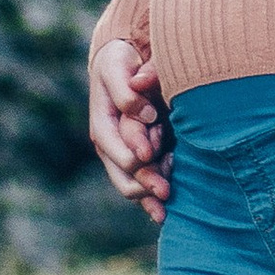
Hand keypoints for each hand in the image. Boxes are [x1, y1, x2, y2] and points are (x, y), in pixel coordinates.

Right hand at [88, 28, 172, 213]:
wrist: (122, 66)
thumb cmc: (120, 64)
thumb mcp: (118, 67)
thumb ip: (127, 90)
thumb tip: (144, 113)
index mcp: (103, 125)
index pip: (116, 147)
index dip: (134, 153)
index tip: (151, 153)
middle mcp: (110, 146)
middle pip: (125, 176)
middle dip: (146, 184)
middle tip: (167, 189)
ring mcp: (123, 156)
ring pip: (132, 187)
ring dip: (151, 192)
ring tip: (171, 189)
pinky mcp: (137, 161)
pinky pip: (141, 189)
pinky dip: (151, 201)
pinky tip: (165, 210)